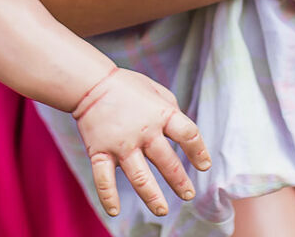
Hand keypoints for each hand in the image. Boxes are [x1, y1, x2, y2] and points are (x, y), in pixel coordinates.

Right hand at [72, 66, 210, 218]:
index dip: (199, 151)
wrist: (90, 83)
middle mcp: (143, 131)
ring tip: (162, 210)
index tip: (204, 166)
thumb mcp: (157, 91)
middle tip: (188, 194)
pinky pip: (104, 179)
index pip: (187, 134)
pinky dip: (108, 197)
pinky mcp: (99, 152)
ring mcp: (120, 144)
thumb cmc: (127, 87)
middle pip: (167, 161)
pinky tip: (114, 211)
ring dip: (153, 197)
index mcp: (160, 113)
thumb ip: (172, 112)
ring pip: (140, 177)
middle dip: (180, 182)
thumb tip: (184, 135)